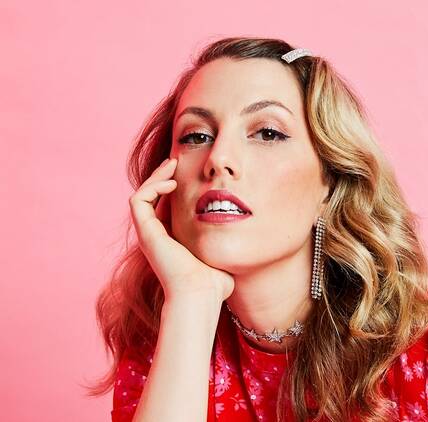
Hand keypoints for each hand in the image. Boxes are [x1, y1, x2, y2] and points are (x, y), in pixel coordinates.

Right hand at [129, 157, 234, 303]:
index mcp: (172, 240)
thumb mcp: (222, 253)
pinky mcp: (146, 233)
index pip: (166, 205)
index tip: (188, 171)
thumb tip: (243, 232)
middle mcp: (157, 236)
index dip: (173, 187)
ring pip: (141, 194)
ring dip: (155, 177)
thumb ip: (226, 241)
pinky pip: (138, 200)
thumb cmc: (215, 281)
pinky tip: (172, 183)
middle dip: (162, 176)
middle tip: (176, 160)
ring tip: (172, 165)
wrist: (201, 293)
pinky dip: (152, 187)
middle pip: (151, 197)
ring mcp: (149, 234)